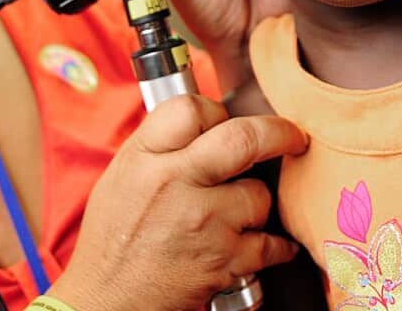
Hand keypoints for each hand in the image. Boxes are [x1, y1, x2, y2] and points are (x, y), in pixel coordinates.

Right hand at [49, 95, 307, 310]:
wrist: (108, 301)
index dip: (215, 111)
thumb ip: (160, 147)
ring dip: (256, 206)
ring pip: (259, 195)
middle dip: (277, 133)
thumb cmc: (113, 242)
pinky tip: (260, 246)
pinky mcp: (223, 261)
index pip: (191, 109)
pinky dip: (274, 248)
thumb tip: (205, 123)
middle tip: (293, 137)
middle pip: (241, 138)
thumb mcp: (121, 178)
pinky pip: (271, 243)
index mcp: (143, 158)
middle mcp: (173, 183)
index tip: (224, 121)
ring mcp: (201, 222)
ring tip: (236, 218)